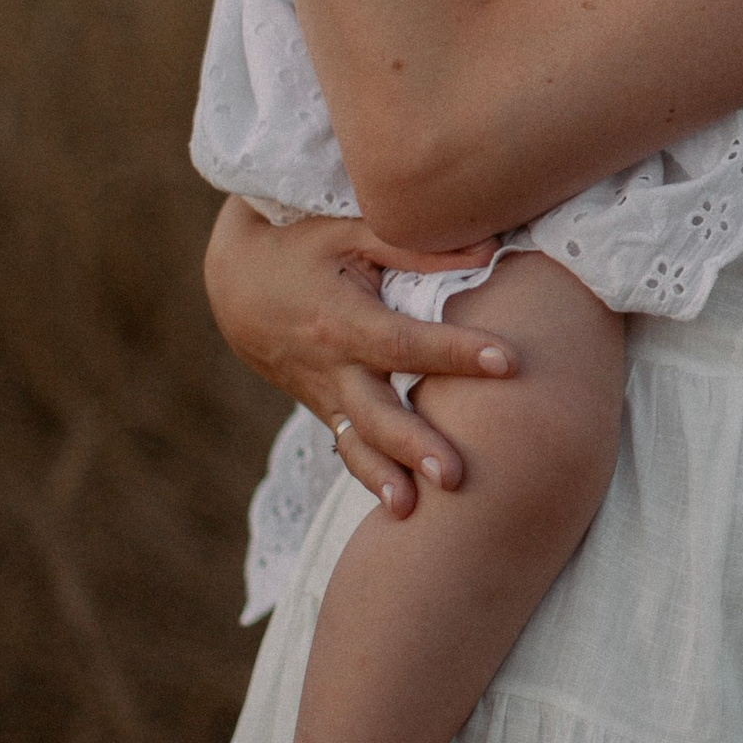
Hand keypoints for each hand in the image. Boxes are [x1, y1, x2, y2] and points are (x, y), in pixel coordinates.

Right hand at [203, 199, 516, 520]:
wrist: (235, 280)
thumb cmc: (302, 246)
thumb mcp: (350, 232)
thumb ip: (415, 247)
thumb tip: (490, 250)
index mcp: (340, 319)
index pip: (404, 343)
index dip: (455, 353)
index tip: (507, 362)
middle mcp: (329, 365)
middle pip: (375, 412)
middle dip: (414, 445)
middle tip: (455, 476)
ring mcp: (322, 392)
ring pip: (354, 442)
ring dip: (383, 477)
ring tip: (412, 510)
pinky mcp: (323, 406)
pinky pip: (347, 445)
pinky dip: (370, 473)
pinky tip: (401, 505)